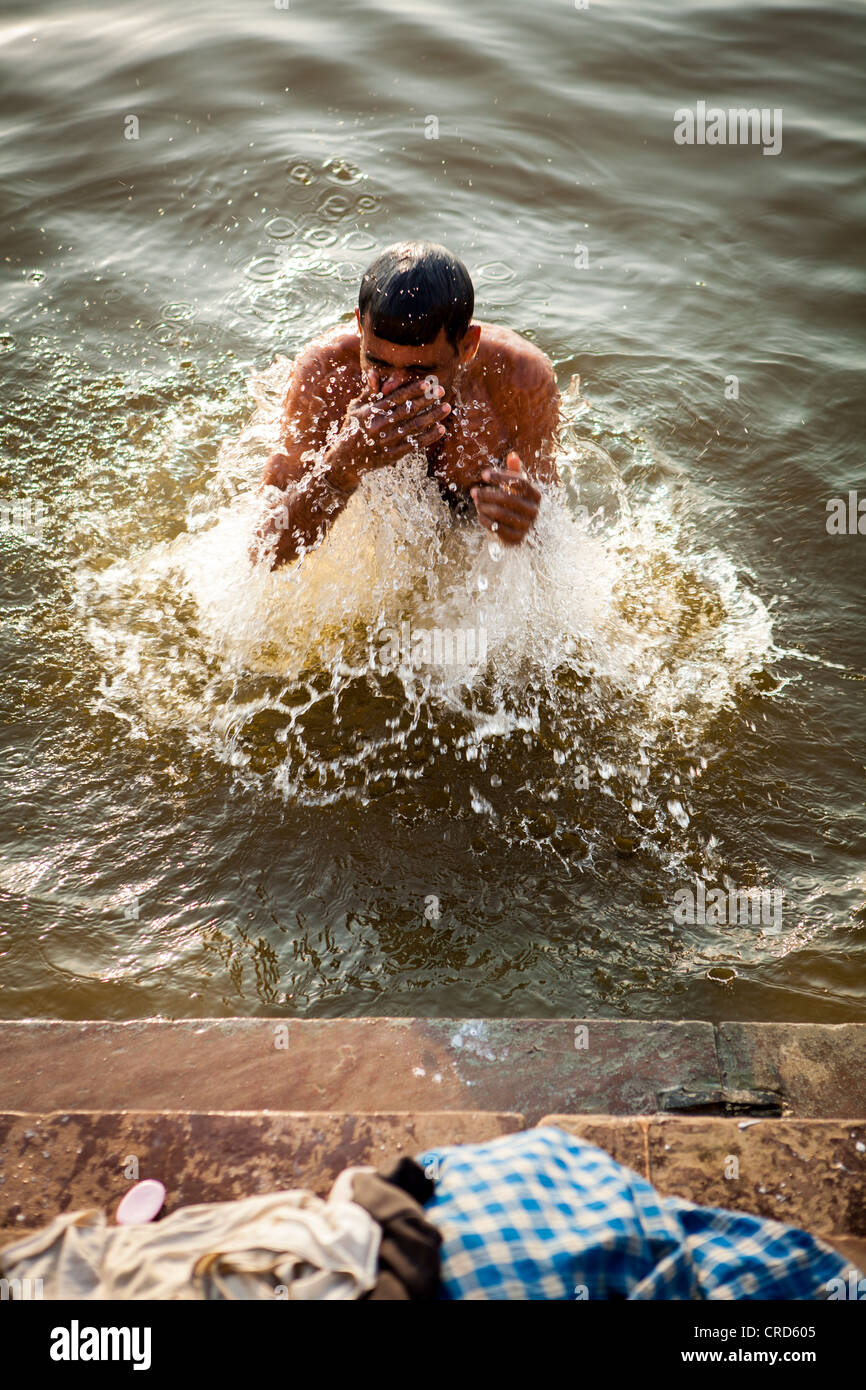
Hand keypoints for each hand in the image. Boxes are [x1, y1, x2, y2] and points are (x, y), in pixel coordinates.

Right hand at [327, 373, 451, 485]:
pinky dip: (428, 437)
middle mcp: (379, 426)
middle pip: (408, 410)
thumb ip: (368, 392)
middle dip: (426, 400)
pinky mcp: (393, 455)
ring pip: (414, 427)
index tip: (427, 383)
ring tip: (447, 407)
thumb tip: (374, 373)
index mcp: (371, 412)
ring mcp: (387, 441)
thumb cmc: (352, 428)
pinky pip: (414, 444)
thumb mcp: (356, 408)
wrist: (345, 461)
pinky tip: (441, 428)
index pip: (395, 398)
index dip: (412, 390)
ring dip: (432, 416)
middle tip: (441, 391)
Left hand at [470, 451, 540, 544]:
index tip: (484, 474)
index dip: (501, 477)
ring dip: (484, 506)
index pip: (519, 482)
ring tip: (476, 501)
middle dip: (487, 493)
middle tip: (474, 490)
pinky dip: (485, 520)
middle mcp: (534, 511)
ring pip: (500, 513)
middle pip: (507, 498)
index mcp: (536, 495)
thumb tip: (513, 455)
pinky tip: (480, 514)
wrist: (518, 529)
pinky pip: (496, 527)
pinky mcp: (516, 538)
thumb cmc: (515, 503)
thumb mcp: (517, 487)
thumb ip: (515, 472)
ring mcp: (526, 526)